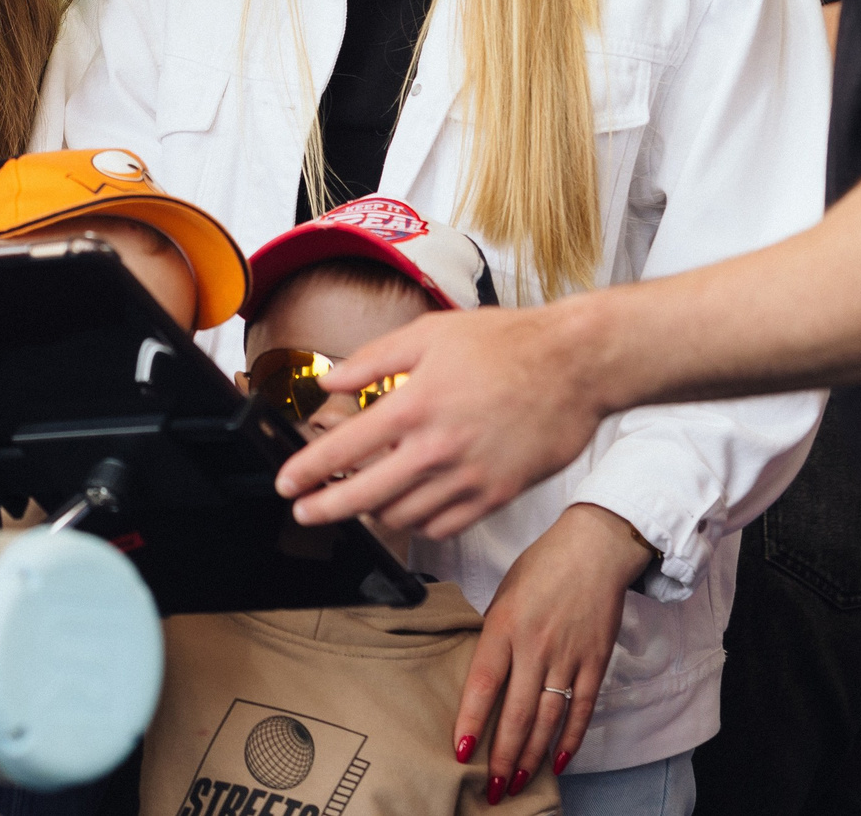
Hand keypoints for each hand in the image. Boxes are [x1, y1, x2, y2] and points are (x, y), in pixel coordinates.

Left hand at [274, 305, 610, 537]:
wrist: (575, 365)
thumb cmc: (505, 343)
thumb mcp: (430, 334)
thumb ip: (373, 360)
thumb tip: (330, 381)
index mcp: (415, 406)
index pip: (344, 449)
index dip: (306, 471)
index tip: (286, 485)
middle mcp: (437, 449)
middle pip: (364, 497)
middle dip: (325, 510)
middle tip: (305, 513)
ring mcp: (468, 478)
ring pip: (403, 517)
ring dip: (375, 513)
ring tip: (362, 502)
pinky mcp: (496, 495)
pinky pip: (443, 527)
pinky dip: (419, 523)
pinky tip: (411, 507)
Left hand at [456, 506, 648, 799]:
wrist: (594, 548)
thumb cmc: (542, 567)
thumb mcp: (504, 594)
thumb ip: (493, 636)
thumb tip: (482, 679)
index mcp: (505, 625)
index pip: (483, 683)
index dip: (471, 721)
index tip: (460, 752)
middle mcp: (535, 645)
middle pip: (516, 713)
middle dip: (503, 757)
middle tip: (492, 788)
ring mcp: (568, 656)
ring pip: (547, 718)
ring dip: (533, 756)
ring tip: (519, 783)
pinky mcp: (596, 661)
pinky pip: (582, 708)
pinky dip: (571, 738)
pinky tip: (559, 761)